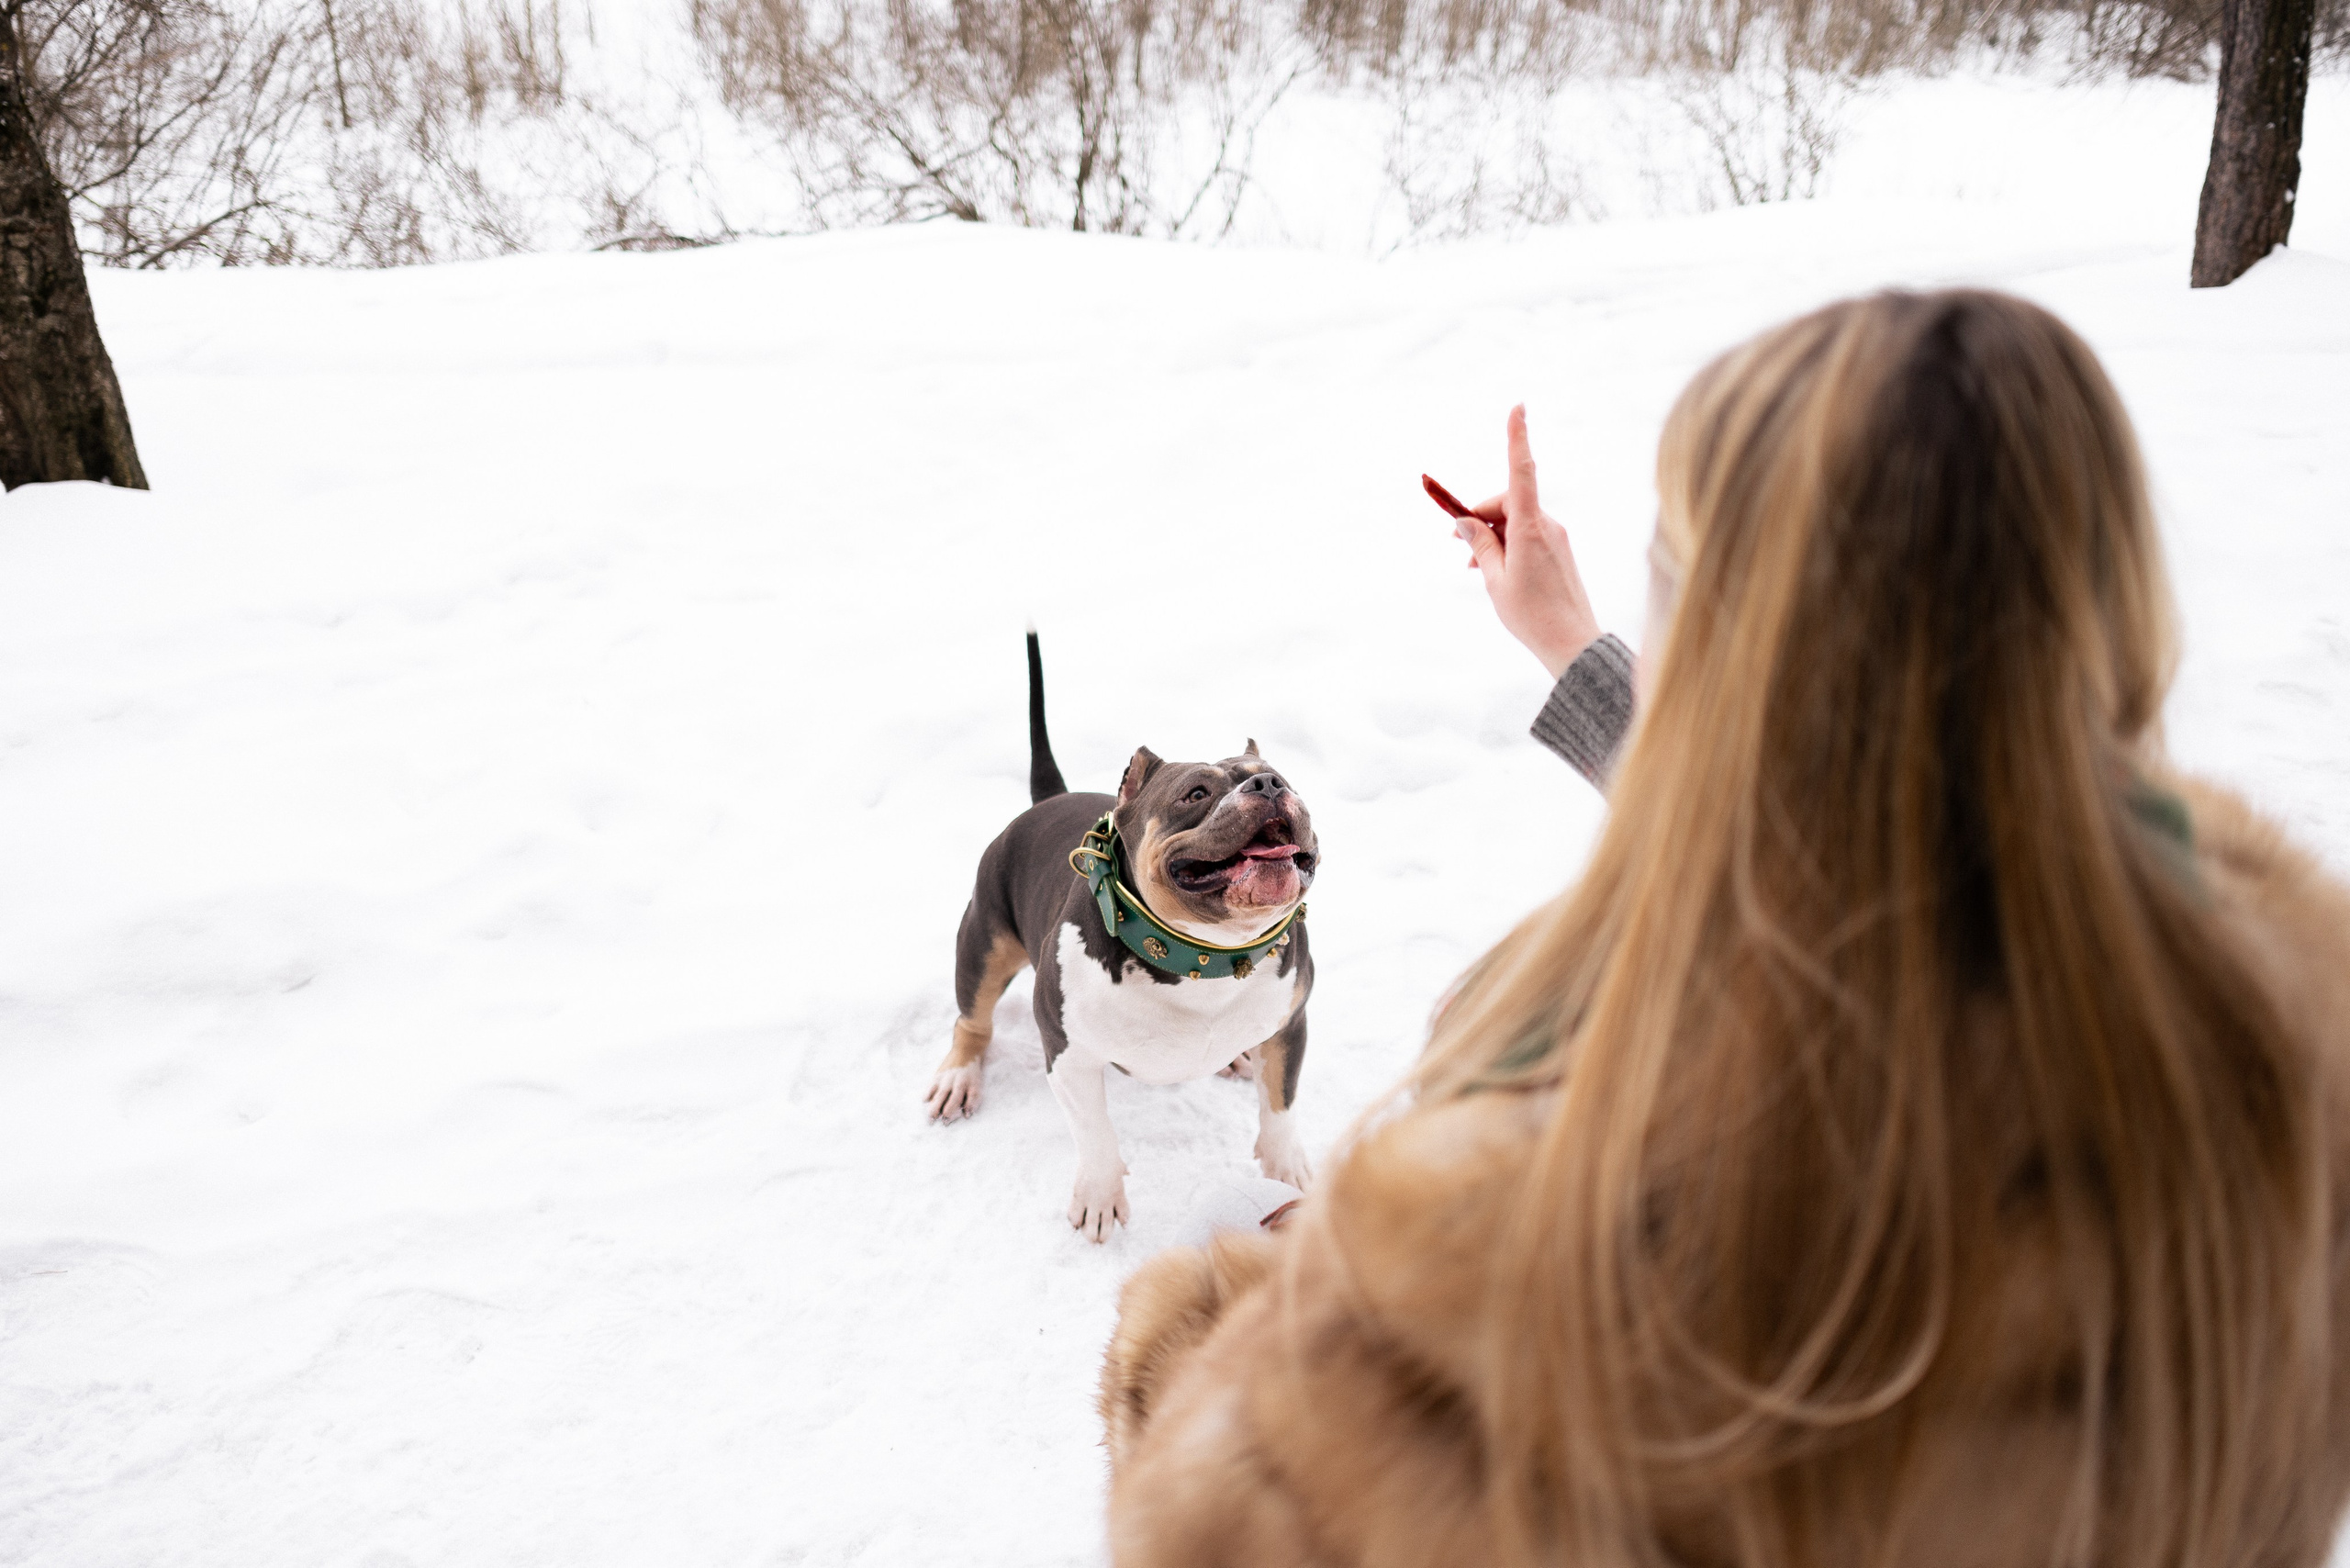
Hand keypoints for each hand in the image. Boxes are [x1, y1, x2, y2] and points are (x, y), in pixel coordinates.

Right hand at [1454, 405, 1600, 680]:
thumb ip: (1479, 546)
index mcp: (1530, 529)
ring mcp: (1555, 537)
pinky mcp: (1559, 549)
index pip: (1520, 473)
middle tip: (1456, 545)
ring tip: (1472, 568)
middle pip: (1506, 502)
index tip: (1518, 406)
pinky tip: (1493, 571)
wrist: (1573, 644)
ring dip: (1491, 536)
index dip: (1517, 437)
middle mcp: (1546, 525)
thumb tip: (1465, 522)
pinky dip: (1507, 545)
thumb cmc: (1532, 615)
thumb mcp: (1495, 580)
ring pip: (1514, 521)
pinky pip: (1527, 535)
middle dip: (1479, 517)